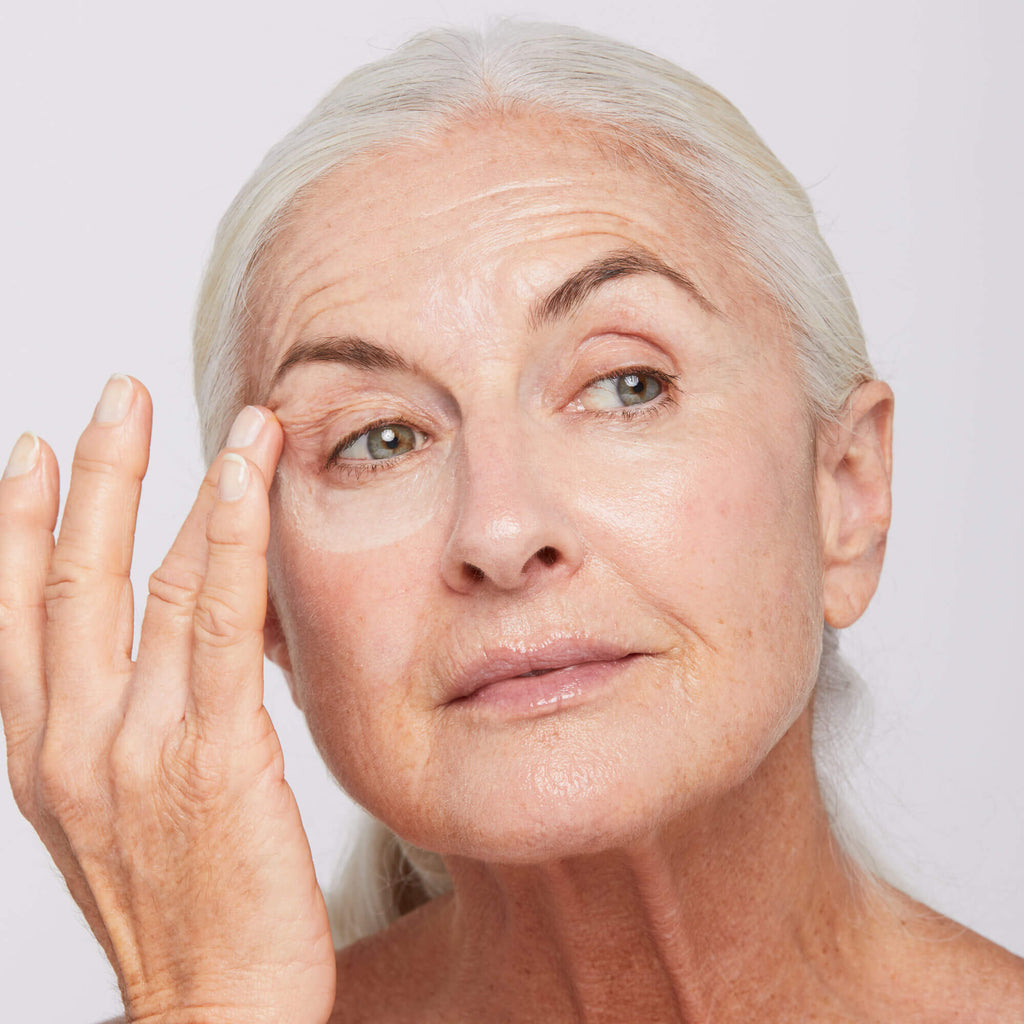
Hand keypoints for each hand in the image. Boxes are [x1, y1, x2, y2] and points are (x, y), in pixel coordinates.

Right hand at [0, 377, 335, 1023]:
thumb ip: (127, 728)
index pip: (18, 615)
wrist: (215, 1014)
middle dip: (93, 476)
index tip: (30, 454)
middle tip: (115, 395)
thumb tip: (167, 648)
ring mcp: (137, 745)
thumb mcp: (122, 816)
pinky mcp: (213, 753)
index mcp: (45, 754)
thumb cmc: (183, 915)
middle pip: (72, 578)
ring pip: (150, 585)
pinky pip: (219, 623)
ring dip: (176, 486)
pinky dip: (229, 540)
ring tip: (207, 418)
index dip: (19, 527)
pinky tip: (244, 480)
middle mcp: (74, 740)